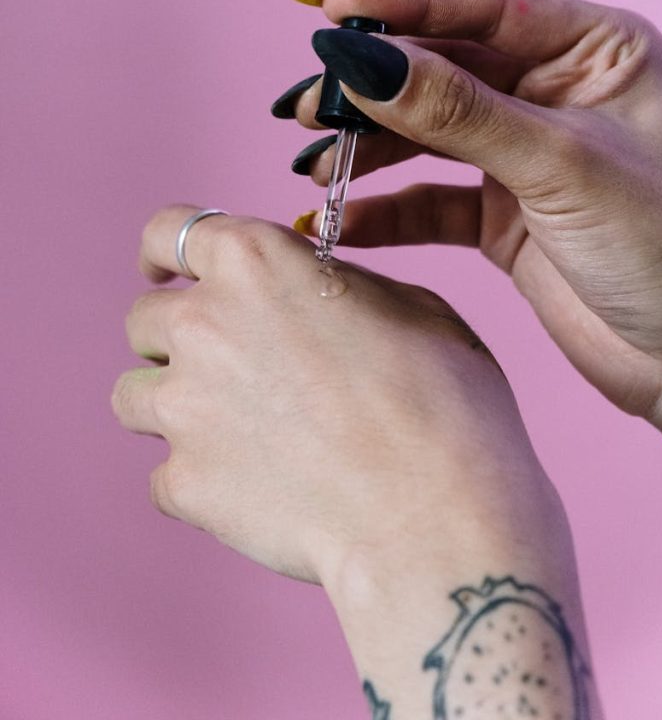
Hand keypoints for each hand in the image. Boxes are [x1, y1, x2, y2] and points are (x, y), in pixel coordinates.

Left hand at [114, 205, 560, 582]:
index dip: (164, 253)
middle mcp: (204, 323)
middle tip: (234, 367)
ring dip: (174, 404)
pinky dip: (197, 478)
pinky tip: (253, 487)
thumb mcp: (408, 305)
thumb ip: (332, 285)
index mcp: (256, 262)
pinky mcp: (184, 482)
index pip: (168, 232)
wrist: (434, 515)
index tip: (163, 272)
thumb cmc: (442, 403)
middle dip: (178, 338)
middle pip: (146, 320)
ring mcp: (184, 405)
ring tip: (236, 430)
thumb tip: (312, 292)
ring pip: (134, 395)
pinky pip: (164, 475)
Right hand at [281, 0, 661, 445]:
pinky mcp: (503, 216)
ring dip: (368, 145)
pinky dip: (385, 211)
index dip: (404, 3)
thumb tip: (366, 63)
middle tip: (311, 101)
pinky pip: (429, 201)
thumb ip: (459, 114)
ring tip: (314, 159)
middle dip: (373, 84)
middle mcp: (555, 92)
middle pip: (443, 68)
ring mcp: (524, 154)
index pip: (485, 6)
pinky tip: (339, 219)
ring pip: (426, 132)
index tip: (333, 9)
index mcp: (595, 50)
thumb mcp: (561, 165)